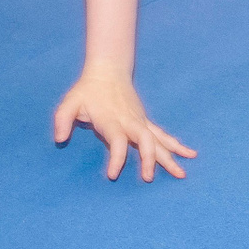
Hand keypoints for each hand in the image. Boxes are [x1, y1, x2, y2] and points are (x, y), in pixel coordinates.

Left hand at [53, 71, 195, 181]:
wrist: (108, 71)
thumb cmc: (87, 90)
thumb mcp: (70, 102)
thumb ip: (62, 119)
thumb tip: (59, 139)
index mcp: (111, 119)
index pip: (117, 140)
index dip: (117, 157)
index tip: (113, 175)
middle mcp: (129, 121)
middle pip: (144, 140)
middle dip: (148, 159)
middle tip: (148, 178)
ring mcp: (140, 121)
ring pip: (158, 140)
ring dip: (170, 156)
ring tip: (182, 174)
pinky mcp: (145, 122)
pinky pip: (162, 135)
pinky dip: (176, 145)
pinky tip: (190, 155)